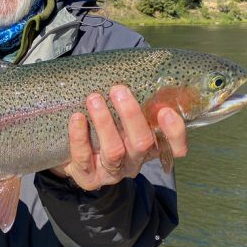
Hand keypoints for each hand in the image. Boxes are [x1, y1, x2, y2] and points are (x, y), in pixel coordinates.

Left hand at [53, 85, 187, 190]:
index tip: (166, 111)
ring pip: (114, 151)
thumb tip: (135, 68)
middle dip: (131, 115)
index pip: (175, 148)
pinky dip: (79, 136)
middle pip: (142, 143)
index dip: (174, 132)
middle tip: (118, 90)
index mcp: (150, 146)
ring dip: (104, 122)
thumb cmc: (101, 128)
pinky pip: (84, 158)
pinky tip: (77, 118)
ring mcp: (112, 172)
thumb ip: (131, 101)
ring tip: (94, 98)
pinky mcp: (89, 178)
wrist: (72, 156)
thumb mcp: (119, 117)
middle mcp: (135, 161)